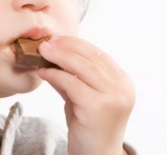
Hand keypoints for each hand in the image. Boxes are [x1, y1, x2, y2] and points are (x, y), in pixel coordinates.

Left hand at [38, 36, 134, 154]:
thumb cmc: (89, 127)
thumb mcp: (83, 96)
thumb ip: (73, 76)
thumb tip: (53, 54)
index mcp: (123, 82)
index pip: (99, 54)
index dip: (76, 43)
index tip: (58, 39)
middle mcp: (122, 87)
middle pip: (91, 57)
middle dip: (66, 47)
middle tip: (46, 43)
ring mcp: (113, 97)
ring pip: (82, 67)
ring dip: (59, 56)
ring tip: (42, 52)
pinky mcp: (98, 107)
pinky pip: (72, 83)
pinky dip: (55, 75)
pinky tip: (43, 72)